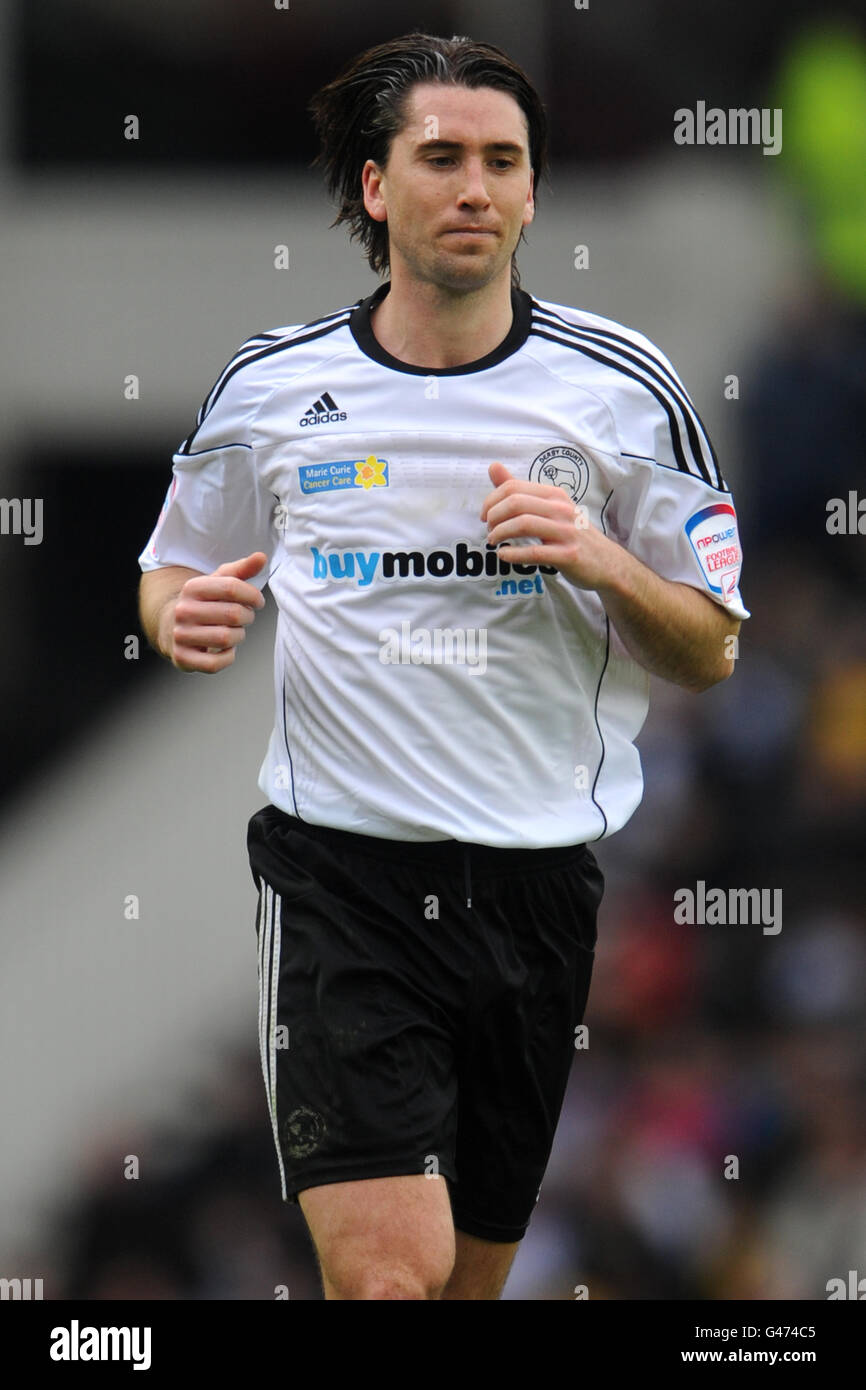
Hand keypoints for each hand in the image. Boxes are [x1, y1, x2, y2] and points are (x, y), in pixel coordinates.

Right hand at [166, 552, 267, 671]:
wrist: (172, 627)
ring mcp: (180, 635)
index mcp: (192, 587)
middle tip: (245, 618)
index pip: (232, 587)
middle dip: (247, 617)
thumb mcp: (219, 582)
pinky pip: (215, 663)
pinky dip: (228, 657)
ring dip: (239, 636)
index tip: (258, 602)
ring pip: (227, 639)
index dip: (253, 596)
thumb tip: (262, 557)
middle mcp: (182, 610)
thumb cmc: (204, 603)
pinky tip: (225, 649)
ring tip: (234, 632)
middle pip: (233, 614)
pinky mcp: (181, 658)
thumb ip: (242, 570)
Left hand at [480, 462, 618, 590]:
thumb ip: (520, 490)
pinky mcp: (568, 555)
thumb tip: (493, 467)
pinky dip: (513, 554)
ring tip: (493, 541)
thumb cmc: (573, 534)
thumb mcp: (550, 508)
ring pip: (523, 524)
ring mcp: (566, 532)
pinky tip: (504, 555)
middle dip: (494, 516)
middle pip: (516, 503)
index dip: (491, 500)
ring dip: (500, 533)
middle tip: (488, 529)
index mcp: (554, 495)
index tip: (485, 515)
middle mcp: (560, 509)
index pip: (514, 488)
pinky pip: (535, 553)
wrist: (607, 562)